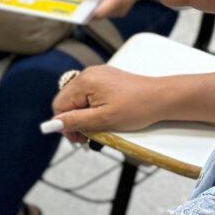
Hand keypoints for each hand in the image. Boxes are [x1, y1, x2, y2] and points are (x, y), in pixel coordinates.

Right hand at [50, 65, 164, 144]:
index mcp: (85, 81)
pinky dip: (92, 109)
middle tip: (87, 138)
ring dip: (83, 116)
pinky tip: (103, 119)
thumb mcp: (103, 120)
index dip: (63, 124)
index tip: (77, 140)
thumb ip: (75, 121)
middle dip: (74, 121)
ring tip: (96, 130)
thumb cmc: (136, 108)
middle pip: (68, 101)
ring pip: (79, 100)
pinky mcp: (106, 79)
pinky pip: (90, 95)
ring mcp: (98, 75)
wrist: (162, 98)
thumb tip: (52, 125)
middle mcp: (88, 74)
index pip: (60, 104)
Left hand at [85, 0, 153, 20]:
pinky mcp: (120, 10)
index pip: (97, 14)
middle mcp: (119, 10)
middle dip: (89, 6)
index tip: (77, 4)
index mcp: (117, 1)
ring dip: (94, 4)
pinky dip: (100, 3)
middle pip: (97, 14)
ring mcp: (120, 12)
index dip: (85, 10)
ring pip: (101, 12)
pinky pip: (106, 9)